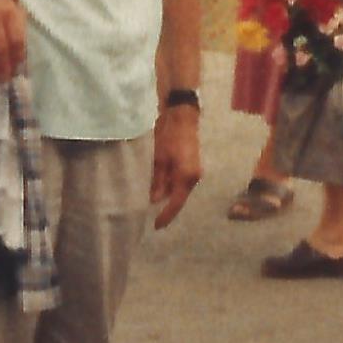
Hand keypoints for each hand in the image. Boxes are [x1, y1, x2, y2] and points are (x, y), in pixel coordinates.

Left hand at [149, 107, 203, 227]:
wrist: (181, 116)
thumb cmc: (168, 136)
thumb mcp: (158, 159)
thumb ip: (157, 181)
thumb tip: (153, 200)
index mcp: (186, 177)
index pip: (175, 203)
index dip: (165, 216)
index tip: (155, 226)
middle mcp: (193, 177)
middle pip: (177, 197)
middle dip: (164, 205)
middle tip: (149, 215)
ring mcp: (194, 171)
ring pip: (178, 189)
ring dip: (166, 194)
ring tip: (149, 200)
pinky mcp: (191, 165)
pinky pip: (179, 181)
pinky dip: (169, 184)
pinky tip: (157, 185)